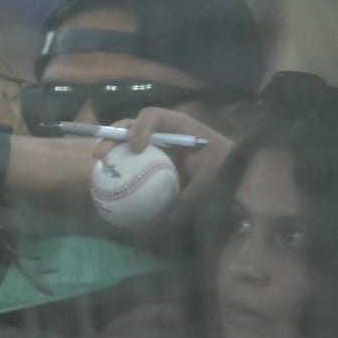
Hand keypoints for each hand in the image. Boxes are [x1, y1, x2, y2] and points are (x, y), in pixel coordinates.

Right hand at [92, 106, 232, 197]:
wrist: (239, 174)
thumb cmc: (226, 170)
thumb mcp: (212, 183)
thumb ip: (190, 200)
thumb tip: (163, 221)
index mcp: (181, 127)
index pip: (155, 117)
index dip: (140, 128)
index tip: (136, 149)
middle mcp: (165, 132)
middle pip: (132, 125)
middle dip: (112, 136)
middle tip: (100, 155)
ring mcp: (157, 145)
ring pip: (127, 140)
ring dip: (110, 149)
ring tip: (97, 163)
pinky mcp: (152, 160)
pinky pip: (132, 160)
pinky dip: (118, 165)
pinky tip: (107, 180)